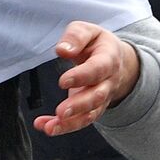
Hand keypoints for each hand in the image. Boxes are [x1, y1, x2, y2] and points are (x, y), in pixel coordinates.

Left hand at [34, 21, 139, 135]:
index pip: (98, 69)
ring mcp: (101, 98)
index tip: (62, 81)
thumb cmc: (96, 43)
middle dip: (79, 106)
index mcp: (108, 59)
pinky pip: (80, 121)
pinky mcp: (91, 108)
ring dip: (70, 123)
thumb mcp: (88, 31)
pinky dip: (63, 126)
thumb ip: (76, 37)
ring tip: (49, 128)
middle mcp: (108, 82)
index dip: (82, 76)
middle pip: (97, 97)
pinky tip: (45, 127)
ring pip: (89, 114)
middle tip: (61, 112)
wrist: (114, 59)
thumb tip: (62, 50)